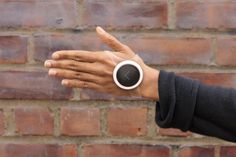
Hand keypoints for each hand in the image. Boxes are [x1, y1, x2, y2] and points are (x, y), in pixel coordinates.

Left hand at [44, 27, 158, 100]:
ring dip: (62, 74)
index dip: (66, 55)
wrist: (142, 81)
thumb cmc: (133, 63)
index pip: (79, 55)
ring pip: (77, 76)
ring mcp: (99, 79)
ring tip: (50, 72)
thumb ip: (109, 39)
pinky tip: (64, 82)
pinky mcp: (101, 88)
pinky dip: (73, 83)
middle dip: (59, 64)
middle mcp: (98, 68)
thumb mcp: (123, 48)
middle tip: (46, 63)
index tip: (55, 55)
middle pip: (75, 65)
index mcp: (103, 57)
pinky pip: (84, 85)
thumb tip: (98, 29)